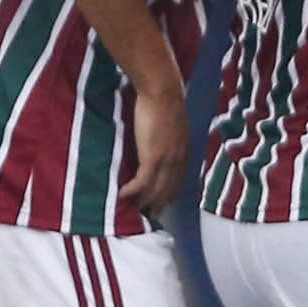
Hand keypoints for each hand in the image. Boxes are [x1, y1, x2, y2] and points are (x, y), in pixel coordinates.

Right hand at [118, 77, 188, 215]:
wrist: (163, 91)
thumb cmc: (165, 99)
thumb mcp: (173, 120)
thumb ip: (170, 132)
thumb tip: (161, 136)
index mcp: (184, 150)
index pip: (179, 180)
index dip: (170, 193)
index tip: (163, 203)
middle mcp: (179, 160)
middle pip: (169, 190)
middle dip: (159, 204)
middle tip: (148, 215)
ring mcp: (167, 160)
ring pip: (156, 190)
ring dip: (145, 202)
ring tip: (134, 210)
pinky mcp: (152, 157)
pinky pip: (142, 182)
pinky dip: (132, 191)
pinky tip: (123, 195)